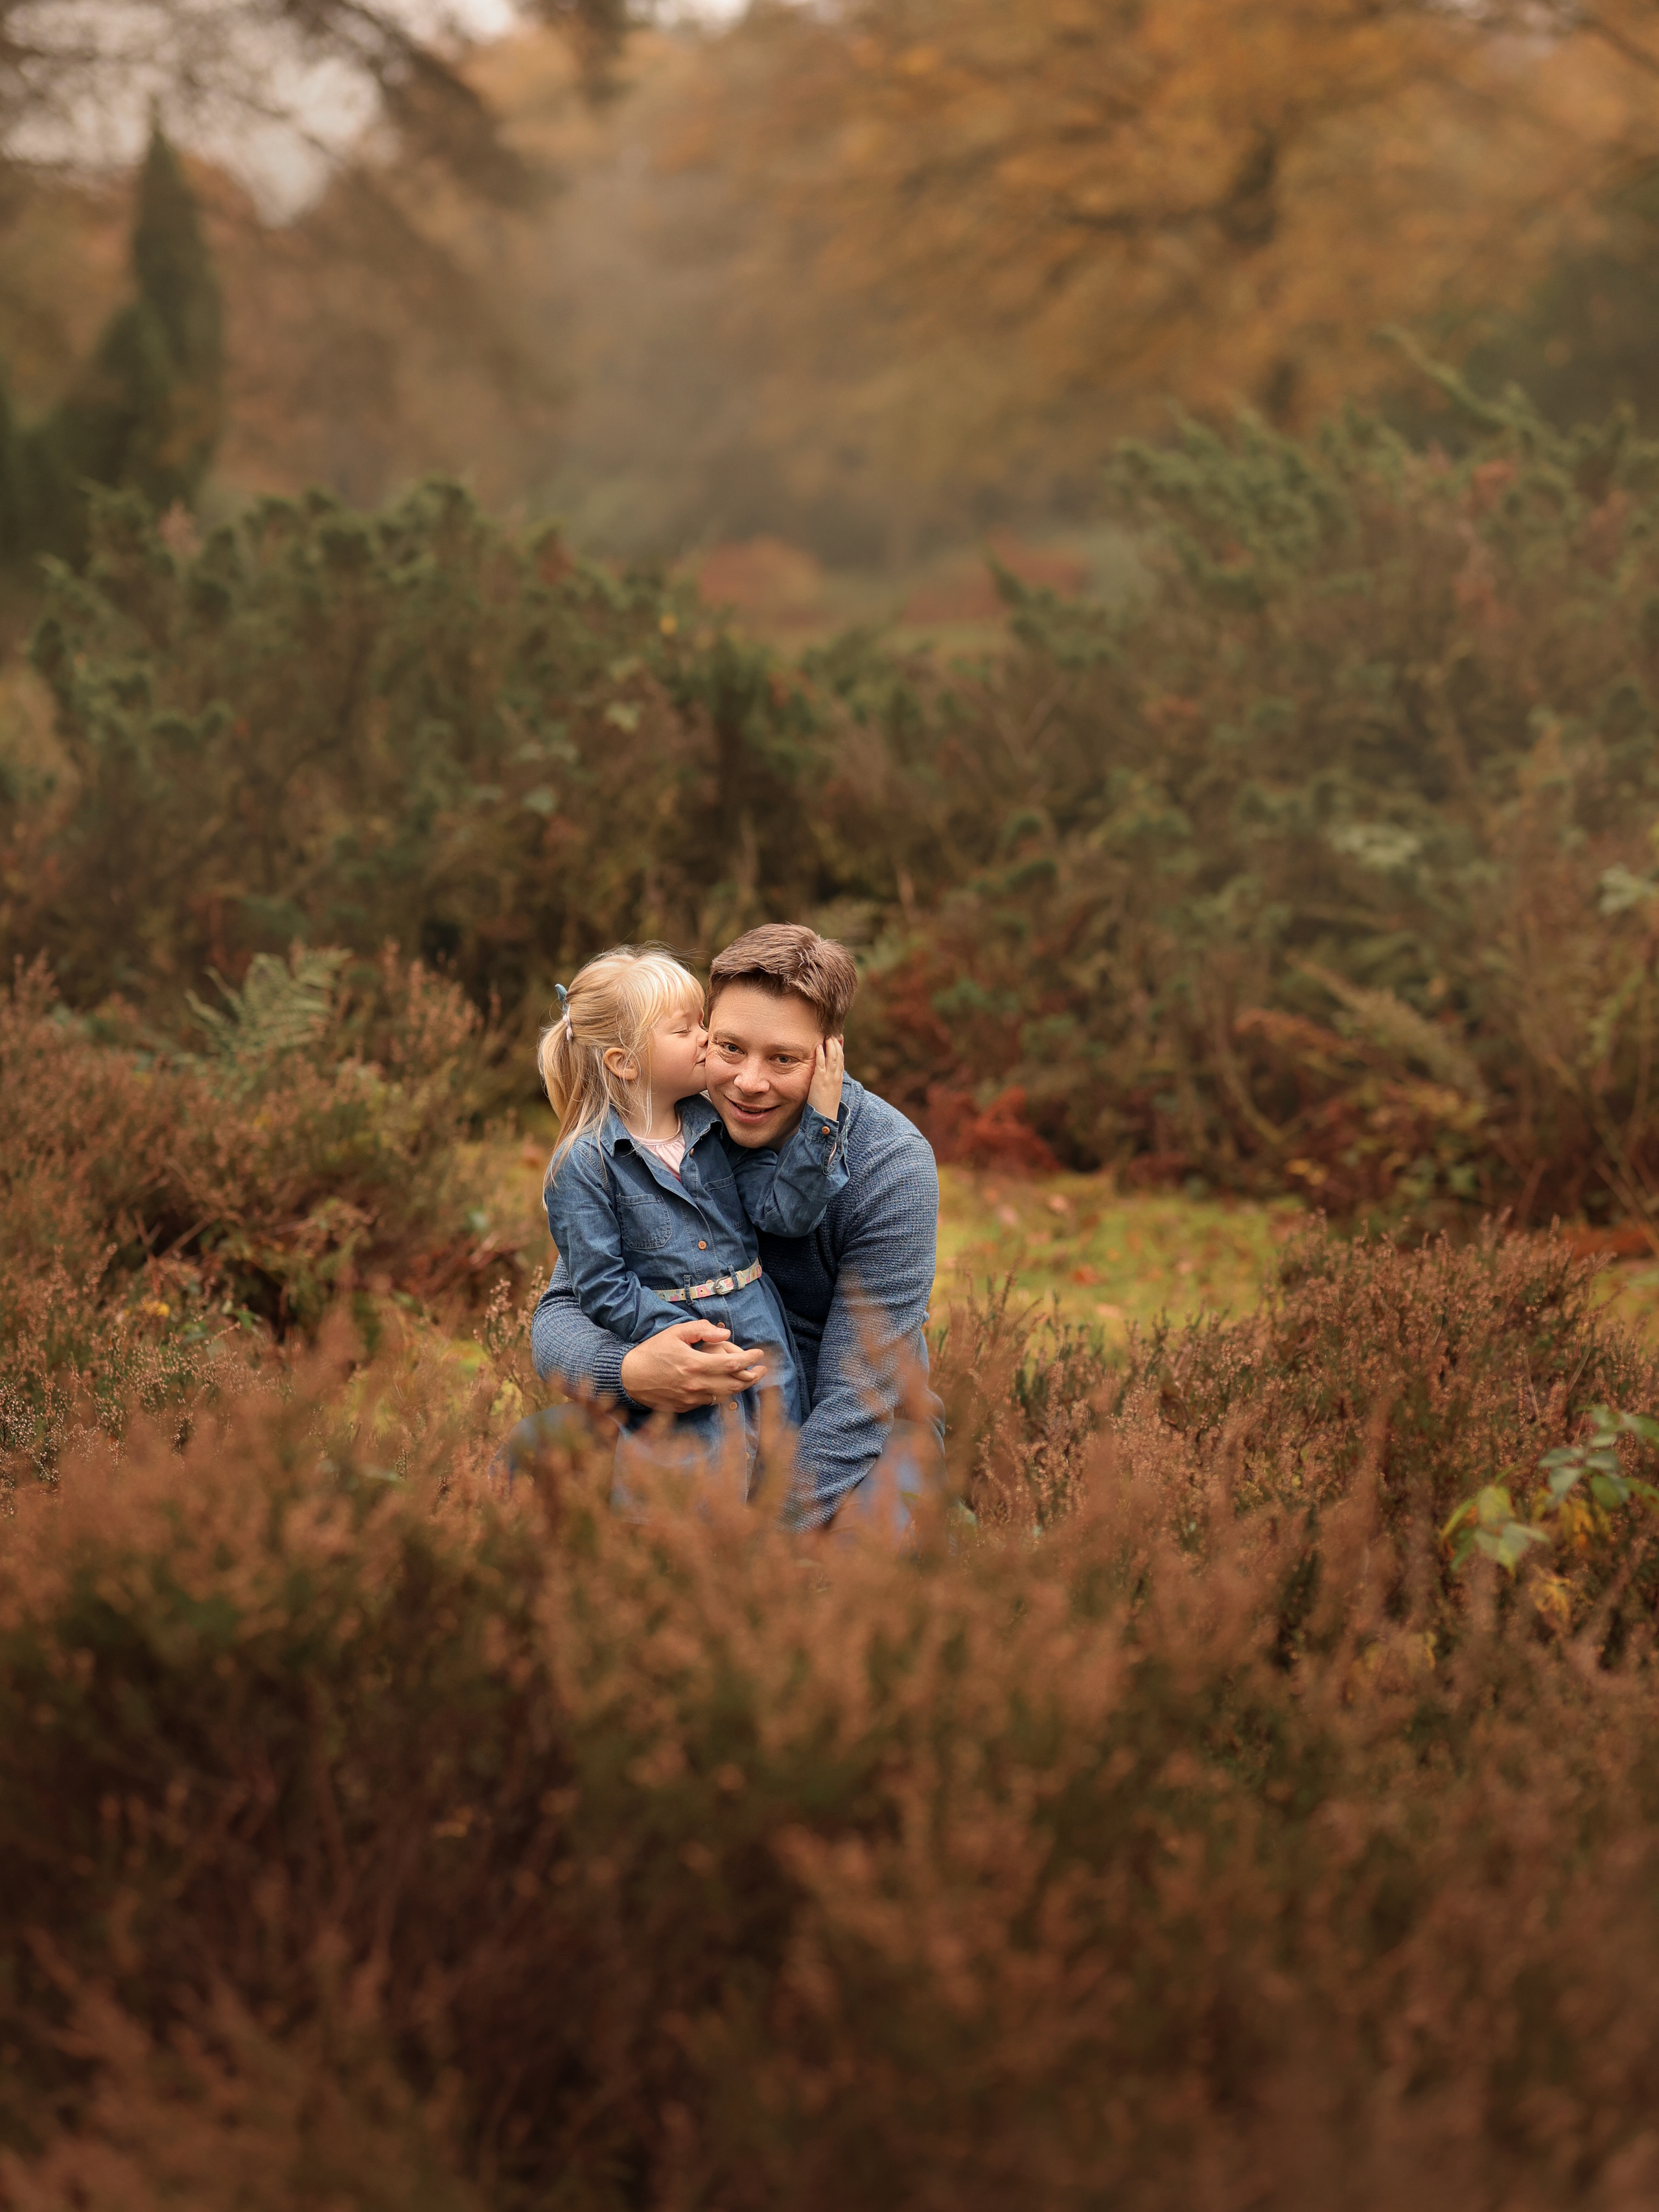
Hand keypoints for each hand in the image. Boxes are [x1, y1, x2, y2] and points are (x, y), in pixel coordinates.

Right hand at [619, 1320, 766, 1412]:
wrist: (630, 1378)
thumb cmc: (652, 1352)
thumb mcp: (675, 1333)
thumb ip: (701, 1330)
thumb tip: (726, 1333)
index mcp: (696, 1364)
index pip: (733, 1363)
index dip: (751, 1359)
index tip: (760, 1353)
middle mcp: (697, 1384)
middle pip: (735, 1384)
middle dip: (753, 1377)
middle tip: (763, 1369)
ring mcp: (692, 1399)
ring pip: (725, 1396)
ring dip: (740, 1387)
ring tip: (750, 1378)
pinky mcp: (686, 1407)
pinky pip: (710, 1402)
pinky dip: (722, 1395)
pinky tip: (726, 1387)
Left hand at [807, 1035, 844, 1123]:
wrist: (826, 1116)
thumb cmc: (826, 1105)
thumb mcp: (831, 1090)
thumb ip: (830, 1081)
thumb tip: (826, 1075)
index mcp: (839, 1078)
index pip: (841, 1058)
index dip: (840, 1047)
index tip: (838, 1037)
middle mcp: (836, 1076)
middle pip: (839, 1055)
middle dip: (835, 1043)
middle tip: (831, 1033)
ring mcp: (830, 1078)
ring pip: (832, 1057)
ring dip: (830, 1046)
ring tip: (826, 1036)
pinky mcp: (820, 1080)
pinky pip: (821, 1064)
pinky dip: (821, 1055)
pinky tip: (818, 1047)